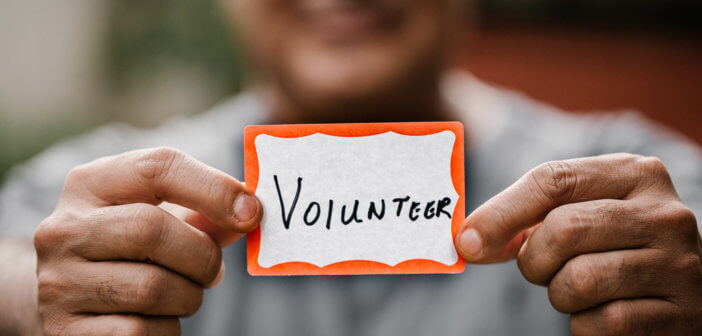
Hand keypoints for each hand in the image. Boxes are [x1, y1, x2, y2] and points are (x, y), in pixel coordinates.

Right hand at [34, 147, 261, 334]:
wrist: (71, 298)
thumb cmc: (129, 249)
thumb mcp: (157, 217)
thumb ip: (202, 213)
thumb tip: (248, 212)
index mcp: (90, 184)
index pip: (157, 167)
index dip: (214, 188)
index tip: (252, 213)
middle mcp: (63, 228)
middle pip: (151, 229)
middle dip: (202, 254)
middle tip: (213, 270)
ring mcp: (57, 281)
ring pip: (151, 287)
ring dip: (188, 296)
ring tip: (181, 294)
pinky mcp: (64, 330)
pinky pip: (140, 332)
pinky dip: (166, 329)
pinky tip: (156, 319)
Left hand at [455, 153, 701, 334]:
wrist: (679, 290)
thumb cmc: (610, 245)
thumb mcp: (578, 212)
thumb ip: (524, 217)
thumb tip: (466, 240)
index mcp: (635, 173)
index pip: (553, 180)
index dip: (500, 213)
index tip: (466, 243)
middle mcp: (664, 213)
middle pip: (563, 229)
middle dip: (534, 260)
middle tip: (540, 268)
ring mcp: (679, 264)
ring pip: (581, 279)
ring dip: (559, 293)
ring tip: (576, 288)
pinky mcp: (682, 313)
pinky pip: (603, 323)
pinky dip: (585, 324)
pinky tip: (603, 311)